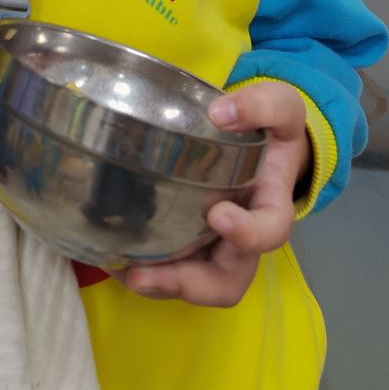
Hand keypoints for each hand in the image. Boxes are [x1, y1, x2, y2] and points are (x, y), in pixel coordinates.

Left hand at [121, 82, 310, 306]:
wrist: (260, 142)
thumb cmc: (270, 127)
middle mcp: (244, 238)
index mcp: (271, 206)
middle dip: (187, 283)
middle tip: (143, 275)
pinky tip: (109, 255)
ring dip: (158, 284)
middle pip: (226, 281)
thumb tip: (221, 112)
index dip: (247, 234)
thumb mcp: (279, 106)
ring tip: (118, 269)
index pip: (269, 231)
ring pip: (194, 283)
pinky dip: (142, 270)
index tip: (217, 214)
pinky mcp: (188, 242)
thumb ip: (260, 105)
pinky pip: (171, 269)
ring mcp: (215, 246)